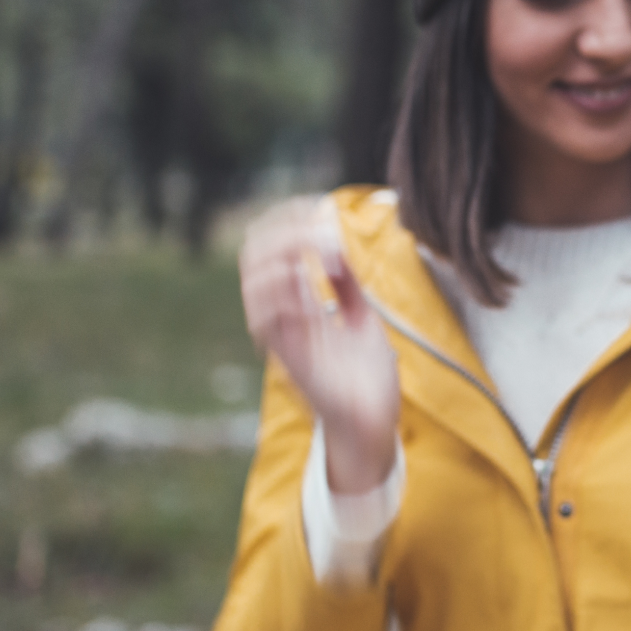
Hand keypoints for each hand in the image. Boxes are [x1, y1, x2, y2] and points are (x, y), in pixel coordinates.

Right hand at [240, 198, 399, 493]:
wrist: (376, 424)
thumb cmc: (367, 378)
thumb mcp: (361, 321)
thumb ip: (348, 288)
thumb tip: (338, 247)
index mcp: (296, 306)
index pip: (268, 251)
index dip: (283, 221)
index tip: (312, 205)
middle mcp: (284, 319)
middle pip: (253, 260)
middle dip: (279, 231)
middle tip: (313, 222)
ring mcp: (285, 339)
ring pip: (254, 284)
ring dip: (282, 255)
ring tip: (314, 247)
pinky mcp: (293, 360)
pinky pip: (266, 320)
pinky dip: (281, 289)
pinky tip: (307, 275)